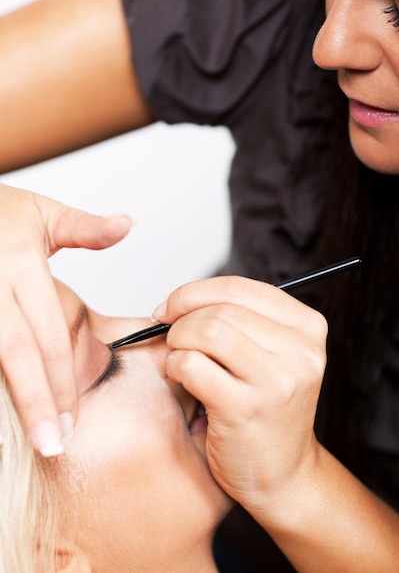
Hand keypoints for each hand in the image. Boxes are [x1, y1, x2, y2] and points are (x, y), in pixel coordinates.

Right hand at [0, 183, 131, 455]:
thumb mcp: (42, 212)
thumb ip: (85, 228)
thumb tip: (127, 225)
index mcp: (20, 262)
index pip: (46, 333)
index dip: (62, 379)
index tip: (72, 419)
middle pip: (17, 354)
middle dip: (36, 404)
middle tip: (55, 445)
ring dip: (8, 403)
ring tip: (28, 440)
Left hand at [153, 276, 327, 521]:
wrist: (283, 474)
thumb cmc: (267, 411)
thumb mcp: (273, 355)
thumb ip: (241, 320)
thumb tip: (179, 300)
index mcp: (307, 327)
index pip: (239, 287)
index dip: (194, 292)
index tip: (171, 307)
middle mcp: (301, 350)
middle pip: (220, 308)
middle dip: (181, 319)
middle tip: (172, 339)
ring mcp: (277, 381)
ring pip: (207, 330)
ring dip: (178, 341)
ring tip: (180, 359)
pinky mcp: (248, 409)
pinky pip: (192, 365)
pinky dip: (175, 367)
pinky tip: (182, 381)